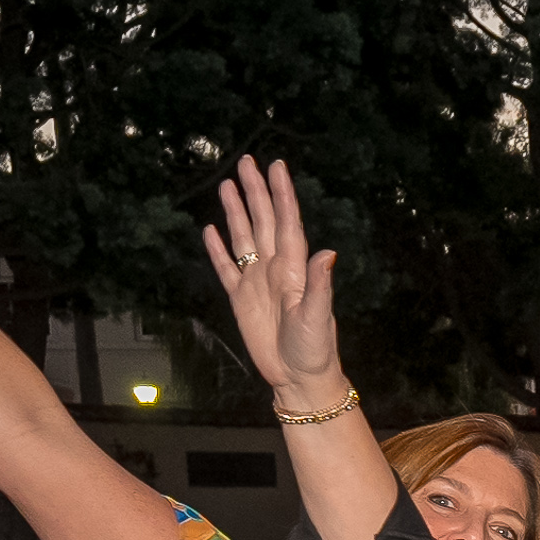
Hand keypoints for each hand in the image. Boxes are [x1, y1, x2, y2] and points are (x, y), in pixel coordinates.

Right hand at [199, 160, 348, 410]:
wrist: (298, 378)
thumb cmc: (314, 350)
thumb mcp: (318, 317)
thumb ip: (319, 285)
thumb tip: (328, 253)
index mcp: (294, 269)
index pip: (286, 222)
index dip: (281, 194)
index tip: (276, 166)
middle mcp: (275, 269)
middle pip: (262, 221)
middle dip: (255, 191)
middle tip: (246, 162)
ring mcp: (256, 282)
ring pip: (243, 238)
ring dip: (236, 211)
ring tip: (227, 185)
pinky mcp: (241, 300)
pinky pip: (226, 268)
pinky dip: (218, 250)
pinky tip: (211, 230)